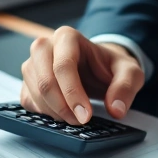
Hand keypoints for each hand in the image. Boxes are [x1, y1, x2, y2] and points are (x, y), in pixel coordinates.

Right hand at [20, 26, 143, 124]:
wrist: (99, 68)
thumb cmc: (110, 66)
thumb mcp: (130, 72)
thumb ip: (125, 87)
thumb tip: (116, 109)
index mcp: (67, 37)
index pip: (64, 66)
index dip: (72, 93)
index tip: (85, 116)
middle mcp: (45, 46)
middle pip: (44, 80)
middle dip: (62, 106)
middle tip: (81, 121)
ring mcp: (32, 63)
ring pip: (34, 93)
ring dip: (54, 112)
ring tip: (75, 118)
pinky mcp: (28, 81)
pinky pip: (28, 101)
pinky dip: (45, 113)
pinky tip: (63, 115)